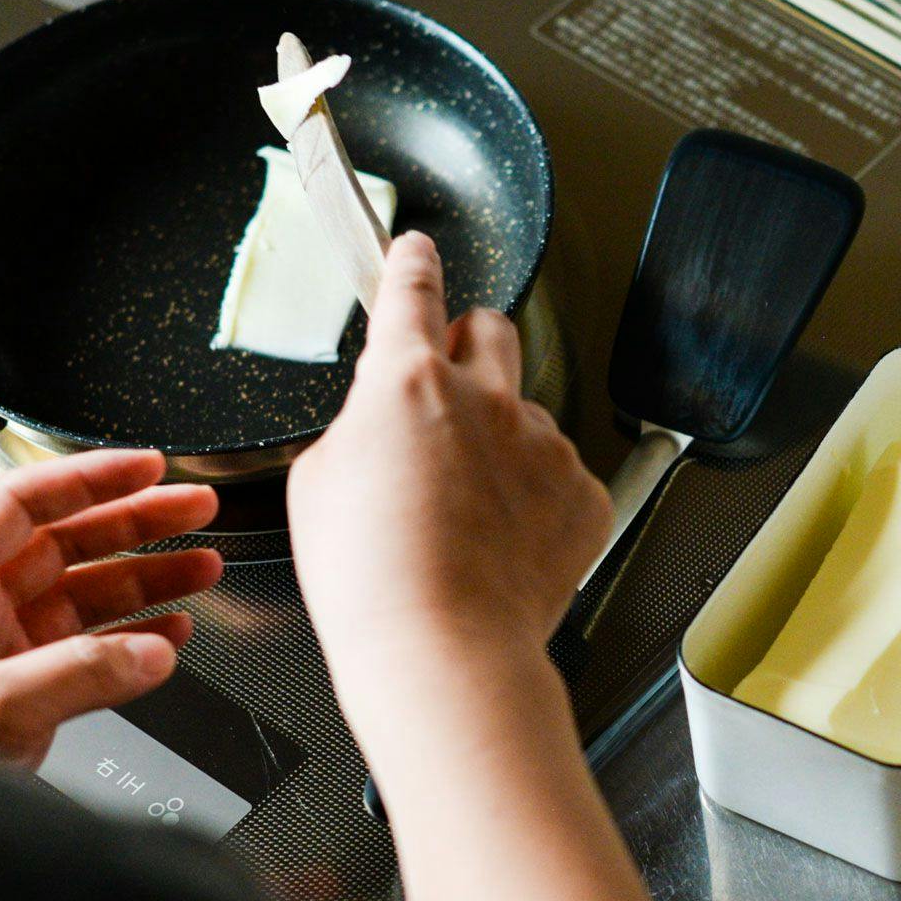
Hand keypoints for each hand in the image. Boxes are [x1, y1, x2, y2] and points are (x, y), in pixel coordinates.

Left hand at [0, 449, 219, 767]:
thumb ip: (77, 674)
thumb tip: (152, 652)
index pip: (25, 502)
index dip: (90, 477)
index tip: (147, 468)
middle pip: (70, 540)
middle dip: (139, 521)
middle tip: (194, 506)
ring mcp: (2, 648)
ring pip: (90, 593)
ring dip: (151, 578)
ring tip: (204, 566)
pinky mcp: (23, 689)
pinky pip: (93, 648)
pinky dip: (137, 636)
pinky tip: (171, 631)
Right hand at [289, 233, 662, 900]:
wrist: (439, 649)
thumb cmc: (368, 579)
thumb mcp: (318, 483)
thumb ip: (357, 428)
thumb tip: (381, 425)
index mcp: (408, 382)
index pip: (412, 290)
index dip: (411, 263)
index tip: (418, 251)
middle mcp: (485, 397)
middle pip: (492, 328)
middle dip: (470, 344)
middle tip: (449, 389)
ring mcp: (541, 442)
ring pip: (526, 410)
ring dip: (500, 437)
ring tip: (469, 508)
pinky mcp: (582, 491)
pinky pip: (559, 471)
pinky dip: (534, 494)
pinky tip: (505, 538)